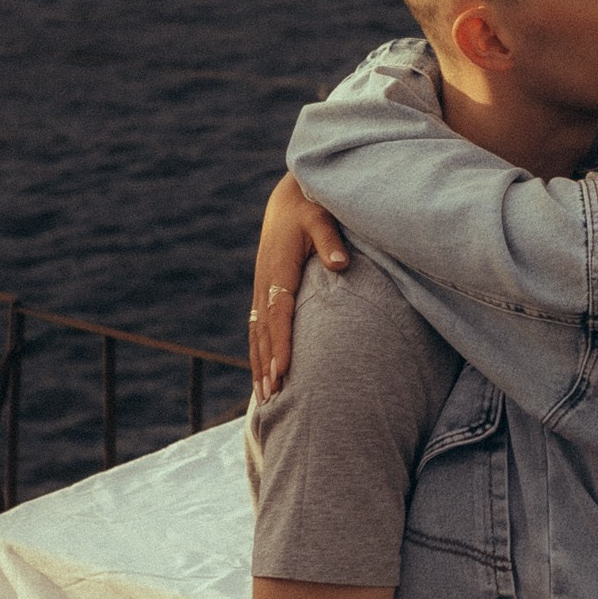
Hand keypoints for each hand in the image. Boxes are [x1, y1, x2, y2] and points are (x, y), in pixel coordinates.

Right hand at [251, 174, 348, 401]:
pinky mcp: (264, 292)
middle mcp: (265, 282)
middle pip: (263, 330)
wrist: (289, 202)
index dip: (280, 343)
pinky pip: (257, 328)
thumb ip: (330, 241)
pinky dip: (258, 352)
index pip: (278, 312)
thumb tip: (340, 264)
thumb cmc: (310, 209)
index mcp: (278, 268)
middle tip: (274, 396)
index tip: (284, 370)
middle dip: (267, 364)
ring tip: (266, 396)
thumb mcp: (321, 218)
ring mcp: (261, 289)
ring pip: (256, 333)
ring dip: (259, 364)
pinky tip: (263, 374)